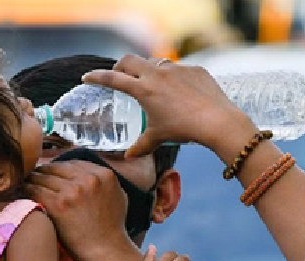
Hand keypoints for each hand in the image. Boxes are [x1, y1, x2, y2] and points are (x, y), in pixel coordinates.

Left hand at [25, 160, 132, 260]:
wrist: (105, 251)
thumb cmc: (112, 228)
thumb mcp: (118, 196)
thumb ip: (104, 181)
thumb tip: (91, 172)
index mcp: (103, 174)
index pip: (73, 163)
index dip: (58, 168)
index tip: (49, 173)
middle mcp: (88, 179)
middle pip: (56, 167)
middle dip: (43, 172)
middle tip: (32, 177)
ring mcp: (73, 191)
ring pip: (43, 177)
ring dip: (32, 180)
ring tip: (24, 183)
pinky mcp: (58, 204)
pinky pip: (35, 190)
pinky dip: (26, 191)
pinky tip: (21, 193)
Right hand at [82, 55, 256, 157]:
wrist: (217, 121)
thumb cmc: (184, 130)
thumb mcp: (158, 138)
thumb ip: (142, 145)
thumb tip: (129, 156)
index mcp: (143, 88)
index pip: (112, 78)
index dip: (97, 77)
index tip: (87, 77)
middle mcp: (157, 73)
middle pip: (130, 60)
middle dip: (121, 66)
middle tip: (119, 74)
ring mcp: (177, 69)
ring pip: (156, 63)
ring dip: (149, 71)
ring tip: (153, 85)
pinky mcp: (194, 69)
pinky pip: (179, 70)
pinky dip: (174, 78)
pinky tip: (181, 93)